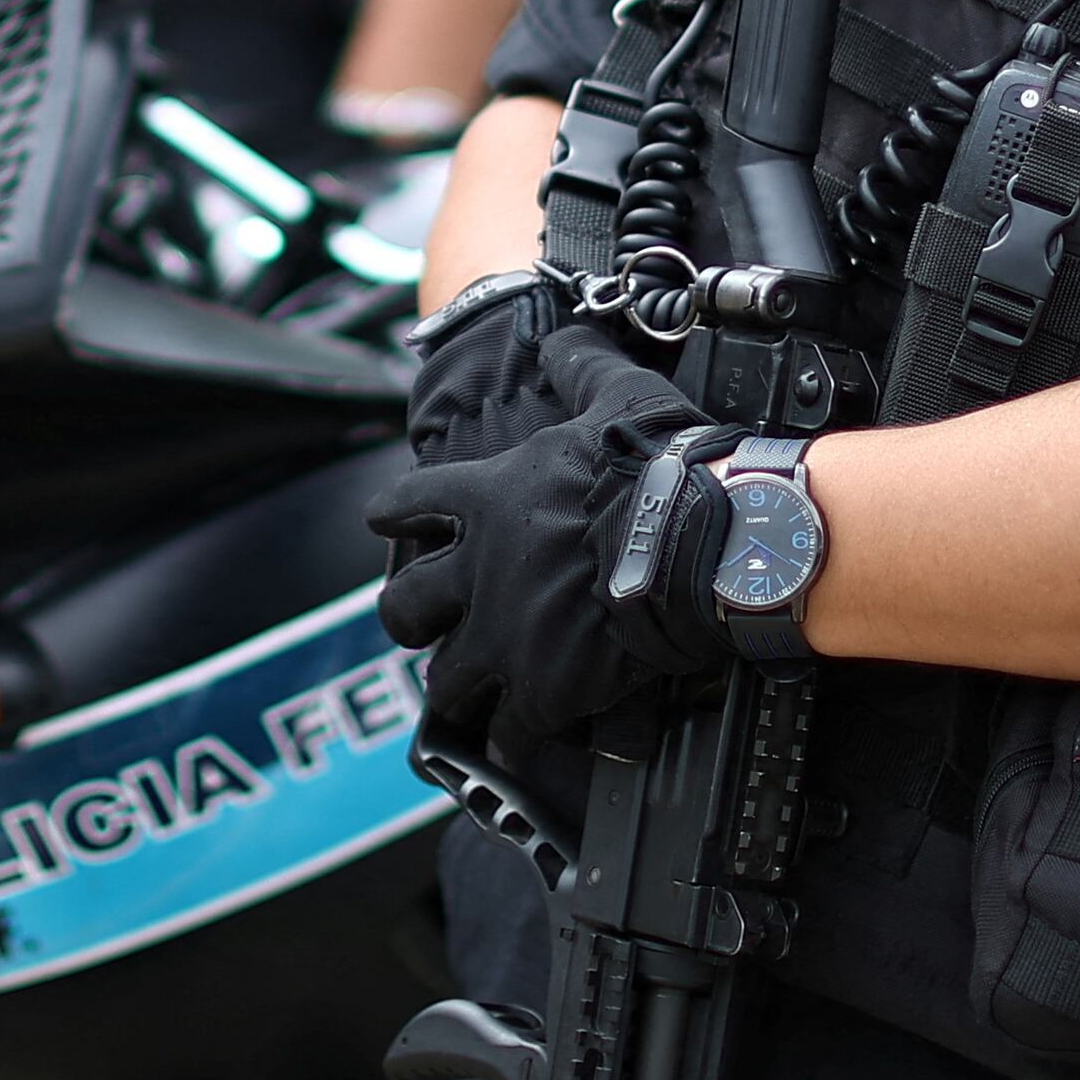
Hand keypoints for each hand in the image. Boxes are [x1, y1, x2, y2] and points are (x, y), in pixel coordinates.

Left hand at [369, 312, 723, 769]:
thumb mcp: (618, 392)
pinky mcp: (545, 688)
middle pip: (406, 607)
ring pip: (448, 677)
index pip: (410, 502)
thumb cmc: (663, 466)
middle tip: (418, 626)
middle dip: (408, 618)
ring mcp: (506, 634)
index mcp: (489, 498)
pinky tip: (519, 747)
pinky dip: (513, 740)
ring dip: (456, 686)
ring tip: (465, 696)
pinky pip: (511, 730)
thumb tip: (565, 333)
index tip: (381, 519)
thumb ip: (580, 365)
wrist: (698, 541)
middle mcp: (480, 570)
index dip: (394, 512)